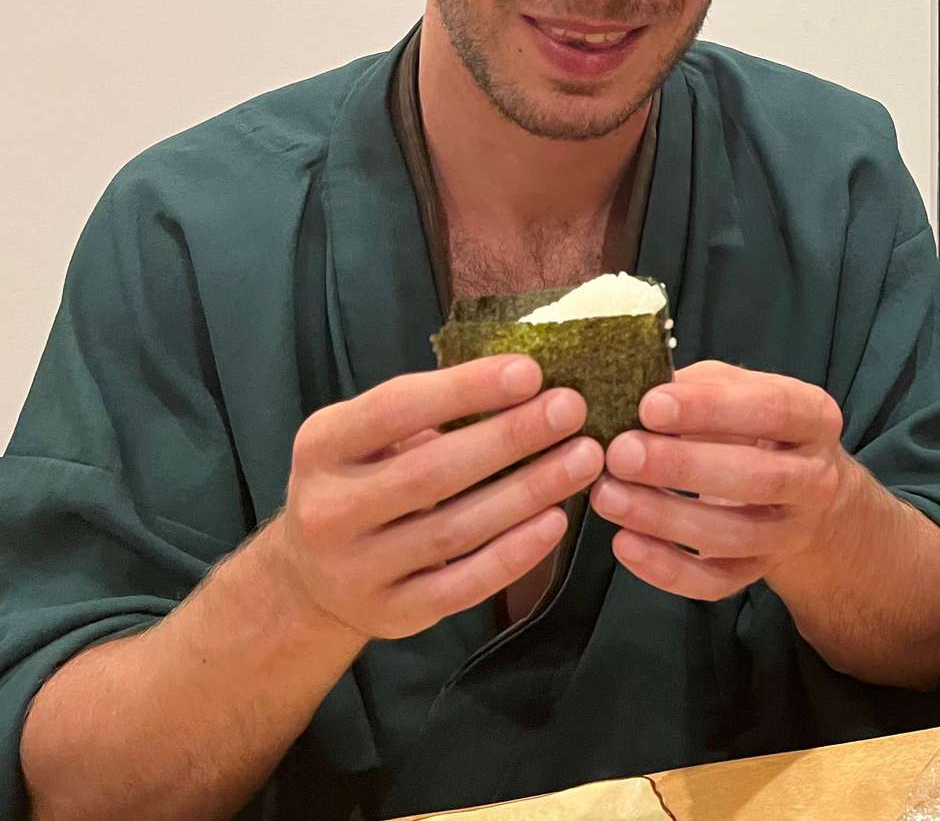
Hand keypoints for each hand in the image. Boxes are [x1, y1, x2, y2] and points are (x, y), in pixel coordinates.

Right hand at [263, 356, 600, 640]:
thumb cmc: (361, 483)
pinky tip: (557, 521)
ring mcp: (356, 570)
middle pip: (432, 472)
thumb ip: (427, 412)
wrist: (309, 580)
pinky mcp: (392, 614)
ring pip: (455, 530)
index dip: (465, 388)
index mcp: (321, 446)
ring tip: (584, 459)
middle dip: (510, 438)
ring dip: (528, 492)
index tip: (531, 372)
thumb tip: (524, 383)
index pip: (394, 409)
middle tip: (572, 410)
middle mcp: (327, 510)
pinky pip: (463, 585)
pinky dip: (515, 554)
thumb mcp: (367, 438)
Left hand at [593, 361, 851, 601]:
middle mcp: (815, 479)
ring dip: (666, 517)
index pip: (773, 410)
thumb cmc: (756, 428)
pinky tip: (625, 543)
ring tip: (609, 496)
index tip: (650, 406)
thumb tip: (640, 390)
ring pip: (735, 535)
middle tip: (621, 453)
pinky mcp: (761, 571)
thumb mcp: (740, 390)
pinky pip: (717, 581)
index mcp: (814, 419)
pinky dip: (668, 569)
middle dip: (683, 466)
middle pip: (759, 478)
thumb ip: (699, 386)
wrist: (803, 492)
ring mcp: (791, 532)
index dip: (712, 408)